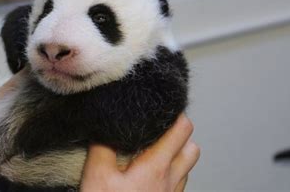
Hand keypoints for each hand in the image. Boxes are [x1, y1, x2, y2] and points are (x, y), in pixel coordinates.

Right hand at [81, 114, 198, 191]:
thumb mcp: (96, 175)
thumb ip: (103, 146)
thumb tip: (106, 125)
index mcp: (156, 166)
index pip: (182, 130)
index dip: (175, 114)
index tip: (161, 106)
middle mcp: (171, 180)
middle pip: (192, 147)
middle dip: (179, 135)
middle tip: (157, 129)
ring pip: (187, 167)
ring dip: (177, 155)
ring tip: (153, 150)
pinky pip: (178, 183)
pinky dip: (171, 173)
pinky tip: (150, 174)